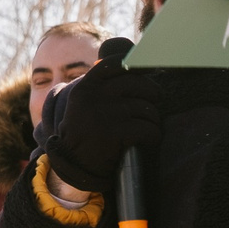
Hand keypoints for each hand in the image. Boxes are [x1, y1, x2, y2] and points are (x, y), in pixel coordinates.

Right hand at [42, 37, 158, 195]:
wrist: (74, 164)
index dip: (135, 65)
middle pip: (137, 84)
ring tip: (147, 127)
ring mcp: (103, 114)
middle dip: (152, 94)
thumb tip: (132, 62)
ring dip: (153, 119)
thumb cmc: (87, 131)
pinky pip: (147, 128)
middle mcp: (92, 97)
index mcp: (85, 87)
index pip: (114, 64)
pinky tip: (149, 139)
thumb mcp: (84, 103)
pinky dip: (153, 135)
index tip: (146, 71)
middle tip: (153, 103)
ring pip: (146, 108)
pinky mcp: (115, 133)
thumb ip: (102, 84)